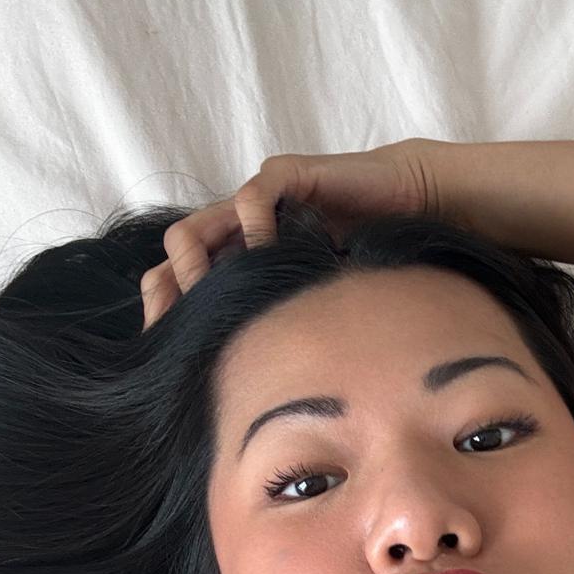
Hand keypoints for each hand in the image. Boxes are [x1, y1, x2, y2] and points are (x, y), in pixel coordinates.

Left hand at [140, 137, 449, 330]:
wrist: (406, 206)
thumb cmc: (362, 265)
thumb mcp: (309, 311)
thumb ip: (279, 334)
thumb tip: (253, 395)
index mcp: (234, 265)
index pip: (174, 287)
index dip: (167, 320)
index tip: (177, 359)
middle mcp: (233, 234)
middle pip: (169, 265)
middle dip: (176, 301)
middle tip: (199, 333)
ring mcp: (251, 206)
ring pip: (188, 234)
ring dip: (200, 271)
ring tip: (226, 294)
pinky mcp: (282, 177)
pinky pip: (249, 201)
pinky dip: (256, 230)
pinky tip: (277, 255)